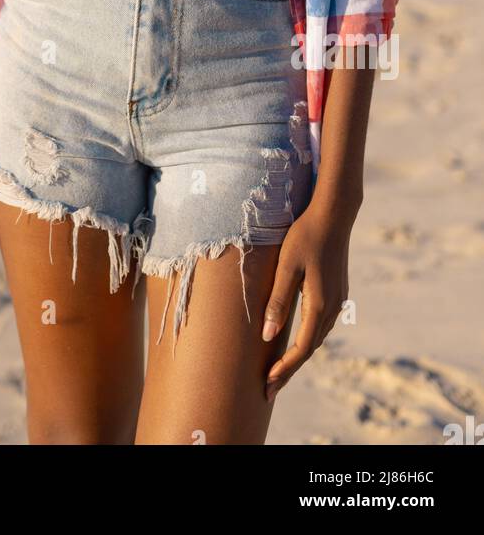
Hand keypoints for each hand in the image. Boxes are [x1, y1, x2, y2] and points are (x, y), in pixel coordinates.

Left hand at [260, 201, 352, 402]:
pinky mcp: (336, 293)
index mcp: (320, 305)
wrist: (334, 215)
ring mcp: (337, 301)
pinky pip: (320, 326)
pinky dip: (307, 340)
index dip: (284, 369)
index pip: (301, 348)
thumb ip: (278, 301)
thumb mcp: (286, 267)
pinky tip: (295, 342)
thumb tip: (266, 335)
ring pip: (317, 338)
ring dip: (298, 356)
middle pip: (310, 349)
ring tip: (278, 370)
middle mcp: (333, 309)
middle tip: (268, 388)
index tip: (267, 385)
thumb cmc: (305, 236)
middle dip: (289, 369)